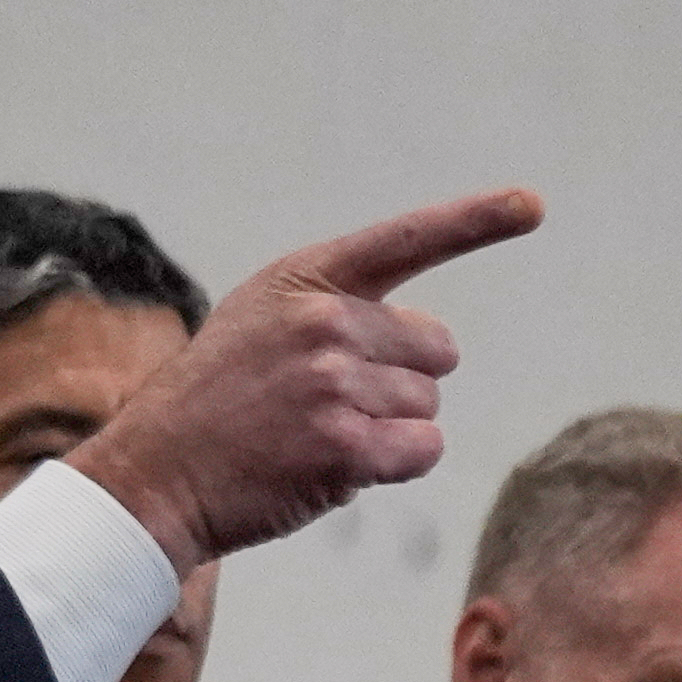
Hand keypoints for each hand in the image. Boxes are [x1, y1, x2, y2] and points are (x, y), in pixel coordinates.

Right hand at [67, 190, 544, 573]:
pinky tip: (330, 467)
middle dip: (398, 381)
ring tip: (311, 436)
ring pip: (428, 406)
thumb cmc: (210, 405)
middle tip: (324, 404)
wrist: (150, 477)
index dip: (476, 220)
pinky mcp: (344, 446)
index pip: (407, 240)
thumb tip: (435, 344)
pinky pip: (421, 449)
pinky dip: (391, 465)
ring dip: (386, 429)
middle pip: (435, 351)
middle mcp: (322, 322)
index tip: (531, 204)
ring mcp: (333, 383)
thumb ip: (334, 312)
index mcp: (303, 281)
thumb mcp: (256, 326)